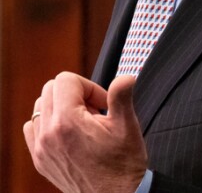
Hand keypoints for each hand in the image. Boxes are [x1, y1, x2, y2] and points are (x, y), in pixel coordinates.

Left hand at [23, 73, 147, 192]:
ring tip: (83, 121)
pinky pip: (32, 128)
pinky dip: (48, 123)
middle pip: (50, 89)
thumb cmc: (123, 164)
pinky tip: (69, 132)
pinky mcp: (40, 160)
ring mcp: (40, 148)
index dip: (89, 86)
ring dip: (61, 106)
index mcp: (68, 122)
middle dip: (75, 94)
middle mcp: (48, 134)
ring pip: (40, 107)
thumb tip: (125, 78)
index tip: (103, 103)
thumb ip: (122, 96)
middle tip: (95, 110)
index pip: (66, 80)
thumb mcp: (128, 126)